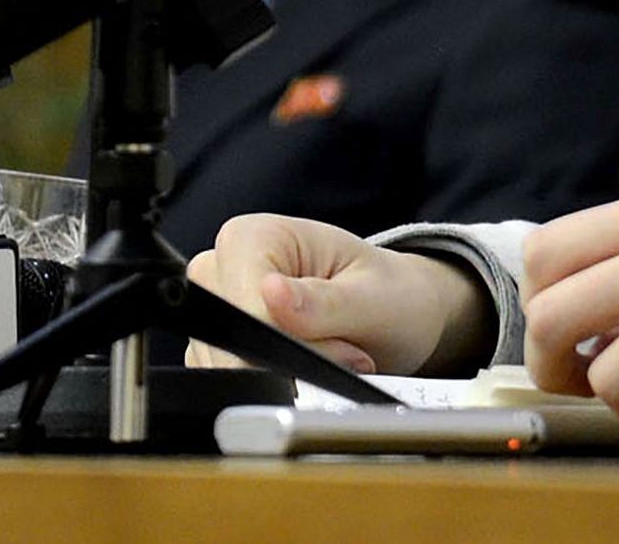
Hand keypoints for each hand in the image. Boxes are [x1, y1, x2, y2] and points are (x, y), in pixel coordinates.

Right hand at [185, 213, 487, 376]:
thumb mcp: (371, 297)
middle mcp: (223, 267)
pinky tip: (311, 367)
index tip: (339, 344)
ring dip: (287, 374)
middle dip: (292, 360)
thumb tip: (269, 293)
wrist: (398, 313)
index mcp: (252, 236)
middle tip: (346, 348)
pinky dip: (277, 383)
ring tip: (336, 350)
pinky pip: (235, 383)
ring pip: (231, 369)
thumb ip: (323, 302)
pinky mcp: (222, 346)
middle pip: (233, 343)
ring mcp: (219, 310)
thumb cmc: (388, 292)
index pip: (243, 308)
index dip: (288, 341)